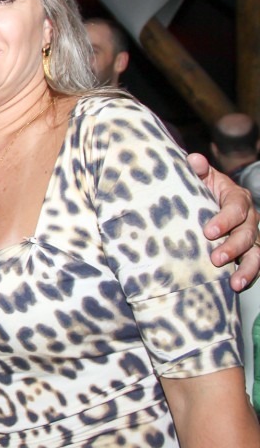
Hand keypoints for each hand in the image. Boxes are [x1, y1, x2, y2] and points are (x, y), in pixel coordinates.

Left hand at [187, 152, 259, 290]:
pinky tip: (236, 287)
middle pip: (247, 233)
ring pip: (256, 252)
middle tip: (216, 258)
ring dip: (246, 268)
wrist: (206, 201)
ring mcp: (251, 236)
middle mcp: (249, 218)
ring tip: (234, 282)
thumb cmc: (201, 189)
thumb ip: (197, 170)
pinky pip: (254, 264)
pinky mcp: (248, 251)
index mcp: (237, 197)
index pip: (236, 208)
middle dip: (233, 247)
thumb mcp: (199, 178)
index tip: (209, 232)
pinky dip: (248, 275)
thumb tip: (194, 160)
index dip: (225, 220)